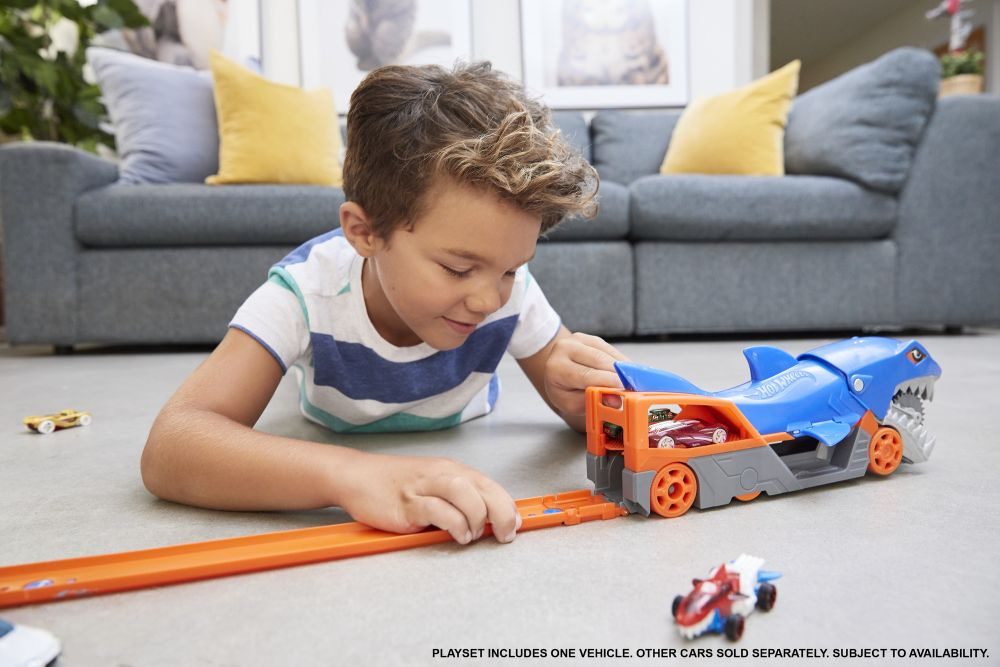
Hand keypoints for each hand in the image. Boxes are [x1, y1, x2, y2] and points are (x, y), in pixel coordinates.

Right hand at [339, 452, 520, 544]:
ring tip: (473, 535)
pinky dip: (454, 525)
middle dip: (502, 513)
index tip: (515, 523)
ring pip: (465, 494)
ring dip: (477, 518)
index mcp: (451, 469)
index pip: (489, 485)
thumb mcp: (432, 483)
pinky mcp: (407, 505)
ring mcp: (424, 488)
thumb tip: (488, 519)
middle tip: (504, 534)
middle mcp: (441, 474)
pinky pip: (439, 512)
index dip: (508, 506)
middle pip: (483, 488)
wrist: (357, 476)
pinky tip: (456, 535)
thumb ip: (457, 497)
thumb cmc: (394, 483)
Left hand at [544, 332, 629, 417]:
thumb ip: (593, 401)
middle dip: (619, 373)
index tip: (625, 388)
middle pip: (598, 360)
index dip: (608, 381)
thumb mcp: (573, 404)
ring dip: (622, 366)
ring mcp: (577, 339)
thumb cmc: (563, 391)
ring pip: (606, 352)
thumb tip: (617, 400)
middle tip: (635, 386)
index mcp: (556, 368)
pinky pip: (609, 348)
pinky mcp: (589, 338)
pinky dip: (620, 360)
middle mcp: (564, 349)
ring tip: (634, 380)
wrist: (553, 374)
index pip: (586, 375)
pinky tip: (627, 371)